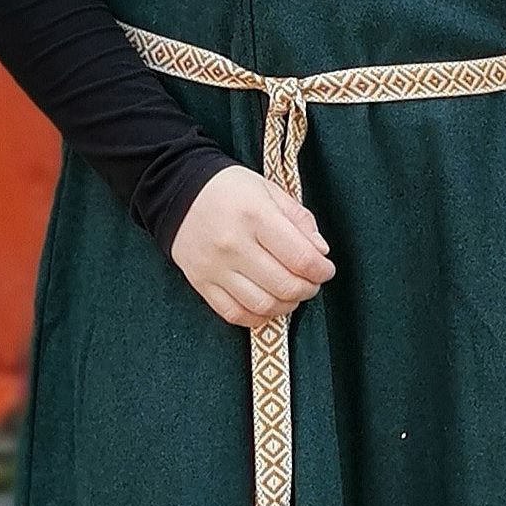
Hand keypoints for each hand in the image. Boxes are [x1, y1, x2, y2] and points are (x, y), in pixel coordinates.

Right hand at [172, 163, 334, 327]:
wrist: (179, 192)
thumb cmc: (231, 189)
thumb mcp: (270, 190)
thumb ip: (299, 220)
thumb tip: (321, 252)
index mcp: (256, 216)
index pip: (300, 258)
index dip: (321, 270)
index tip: (326, 269)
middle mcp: (234, 244)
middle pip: (284, 285)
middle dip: (308, 289)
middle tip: (312, 282)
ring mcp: (215, 267)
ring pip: (262, 304)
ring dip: (287, 306)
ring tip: (292, 294)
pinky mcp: (201, 283)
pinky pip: (234, 314)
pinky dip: (258, 316)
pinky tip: (268, 304)